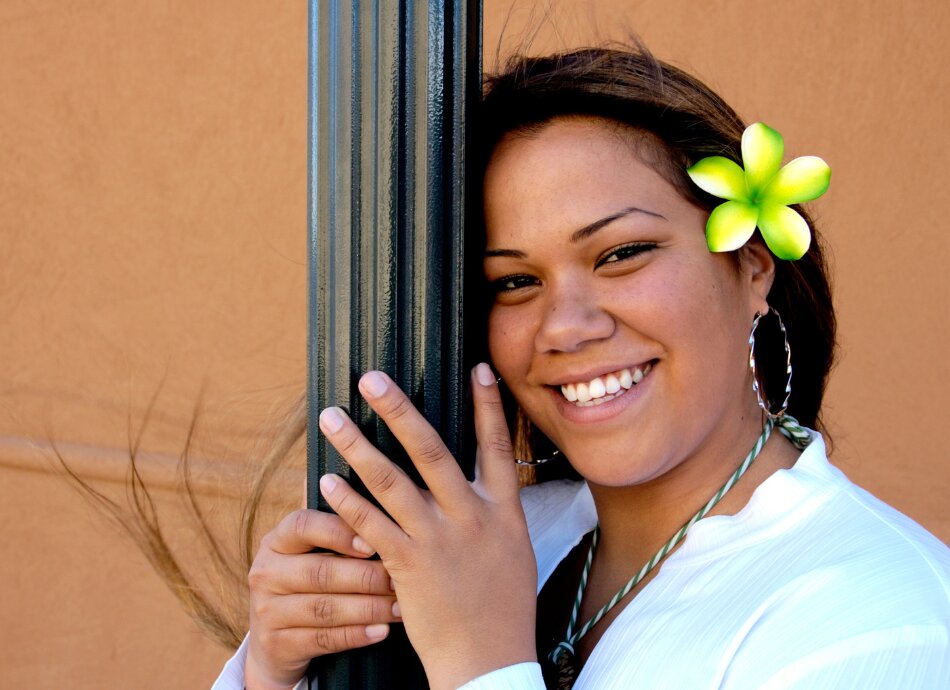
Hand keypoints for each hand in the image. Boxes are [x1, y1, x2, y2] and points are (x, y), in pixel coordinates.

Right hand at [244, 509, 401, 689]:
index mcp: (275, 541)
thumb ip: (335, 532)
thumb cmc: (307, 584)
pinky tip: (381, 631)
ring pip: (324, 608)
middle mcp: (266, 572)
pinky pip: (323, 639)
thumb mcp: (309, 554)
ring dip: (368, 608)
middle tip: (400, 580)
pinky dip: (356, 635)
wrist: (275, 643)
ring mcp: (267, 611)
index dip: (338, 532)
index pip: (302, 526)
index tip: (373, 543)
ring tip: (399, 608)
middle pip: (319, 571)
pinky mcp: (277, 645)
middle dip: (365, 577)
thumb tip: (375, 507)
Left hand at [317, 363, 537, 689]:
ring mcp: (438, 540)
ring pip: (391, 481)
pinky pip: (371, 525)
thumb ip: (496, 511)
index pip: (498, 446)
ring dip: (357, 445)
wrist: (489, 661)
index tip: (476, 366)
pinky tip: (326, 482)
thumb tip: (487, 478)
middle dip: (399, 410)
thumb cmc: (503, 607)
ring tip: (331, 417)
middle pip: (431, 450)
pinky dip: (347, 502)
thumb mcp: (514, 551)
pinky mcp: (408, 566)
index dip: (488, 405)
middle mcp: (471, 516)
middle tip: (371, 378)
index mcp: (503, 510)